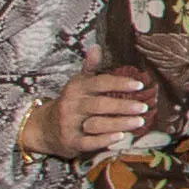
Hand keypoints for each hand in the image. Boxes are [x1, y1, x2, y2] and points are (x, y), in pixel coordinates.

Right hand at [43, 64, 158, 161]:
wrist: (45, 127)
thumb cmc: (72, 102)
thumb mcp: (78, 83)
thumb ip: (90, 67)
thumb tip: (96, 47)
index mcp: (77, 88)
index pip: (99, 83)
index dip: (119, 83)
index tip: (139, 85)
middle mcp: (72, 105)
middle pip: (99, 105)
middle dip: (123, 106)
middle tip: (144, 107)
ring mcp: (69, 124)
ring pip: (96, 124)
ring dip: (119, 123)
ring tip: (139, 122)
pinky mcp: (70, 141)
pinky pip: (88, 142)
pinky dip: (104, 140)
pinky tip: (121, 137)